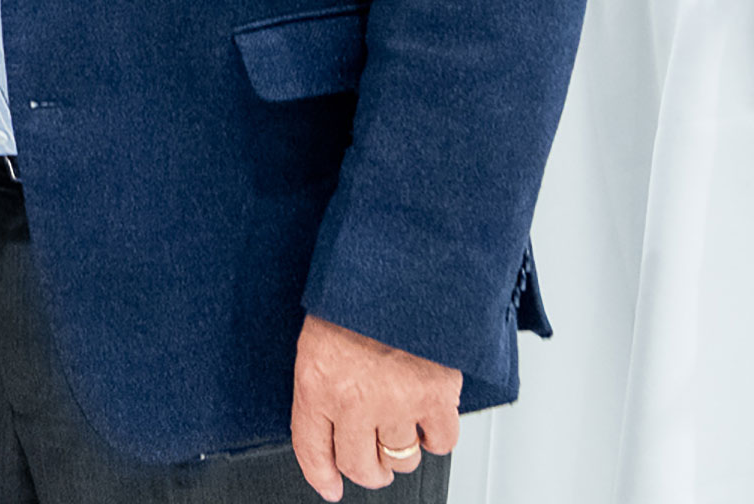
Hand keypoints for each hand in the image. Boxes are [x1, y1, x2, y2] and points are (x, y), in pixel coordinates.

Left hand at [291, 313, 461, 499]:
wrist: (400, 271)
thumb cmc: (355, 296)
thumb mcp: (318, 336)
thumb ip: (322, 380)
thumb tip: (328, 418)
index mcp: (315, 383)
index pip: (311, 448)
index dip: (321, 474)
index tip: (329, 486)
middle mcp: (353, 402)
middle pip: (360, 466)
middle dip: (367, 471)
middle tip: (373, 464)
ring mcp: (396, 403)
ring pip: (401, 460)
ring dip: (401, 453)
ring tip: (401, 432)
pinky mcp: (436, 398)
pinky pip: (441, 442)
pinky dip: (438, 438)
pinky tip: (430, 422)